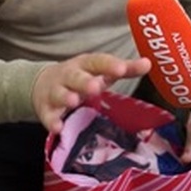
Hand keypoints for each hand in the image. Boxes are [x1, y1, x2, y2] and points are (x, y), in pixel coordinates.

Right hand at [32, 53, 150, 132]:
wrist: (42, 83)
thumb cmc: (81, 77)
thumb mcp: (100, 71)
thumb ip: (124, 68)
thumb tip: (148, 63)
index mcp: (85, 65)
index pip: (98, 62)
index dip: (109, 65)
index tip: (122, 69)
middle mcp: (69, 76)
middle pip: (76, 77)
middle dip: (84, 82)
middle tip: (95, 87)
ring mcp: (55, 92)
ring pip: (60, 94)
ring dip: (66, 98)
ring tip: (74, 102)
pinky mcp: (46, 110)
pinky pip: (48, 116)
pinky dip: (52, 121)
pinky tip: (58, 128)